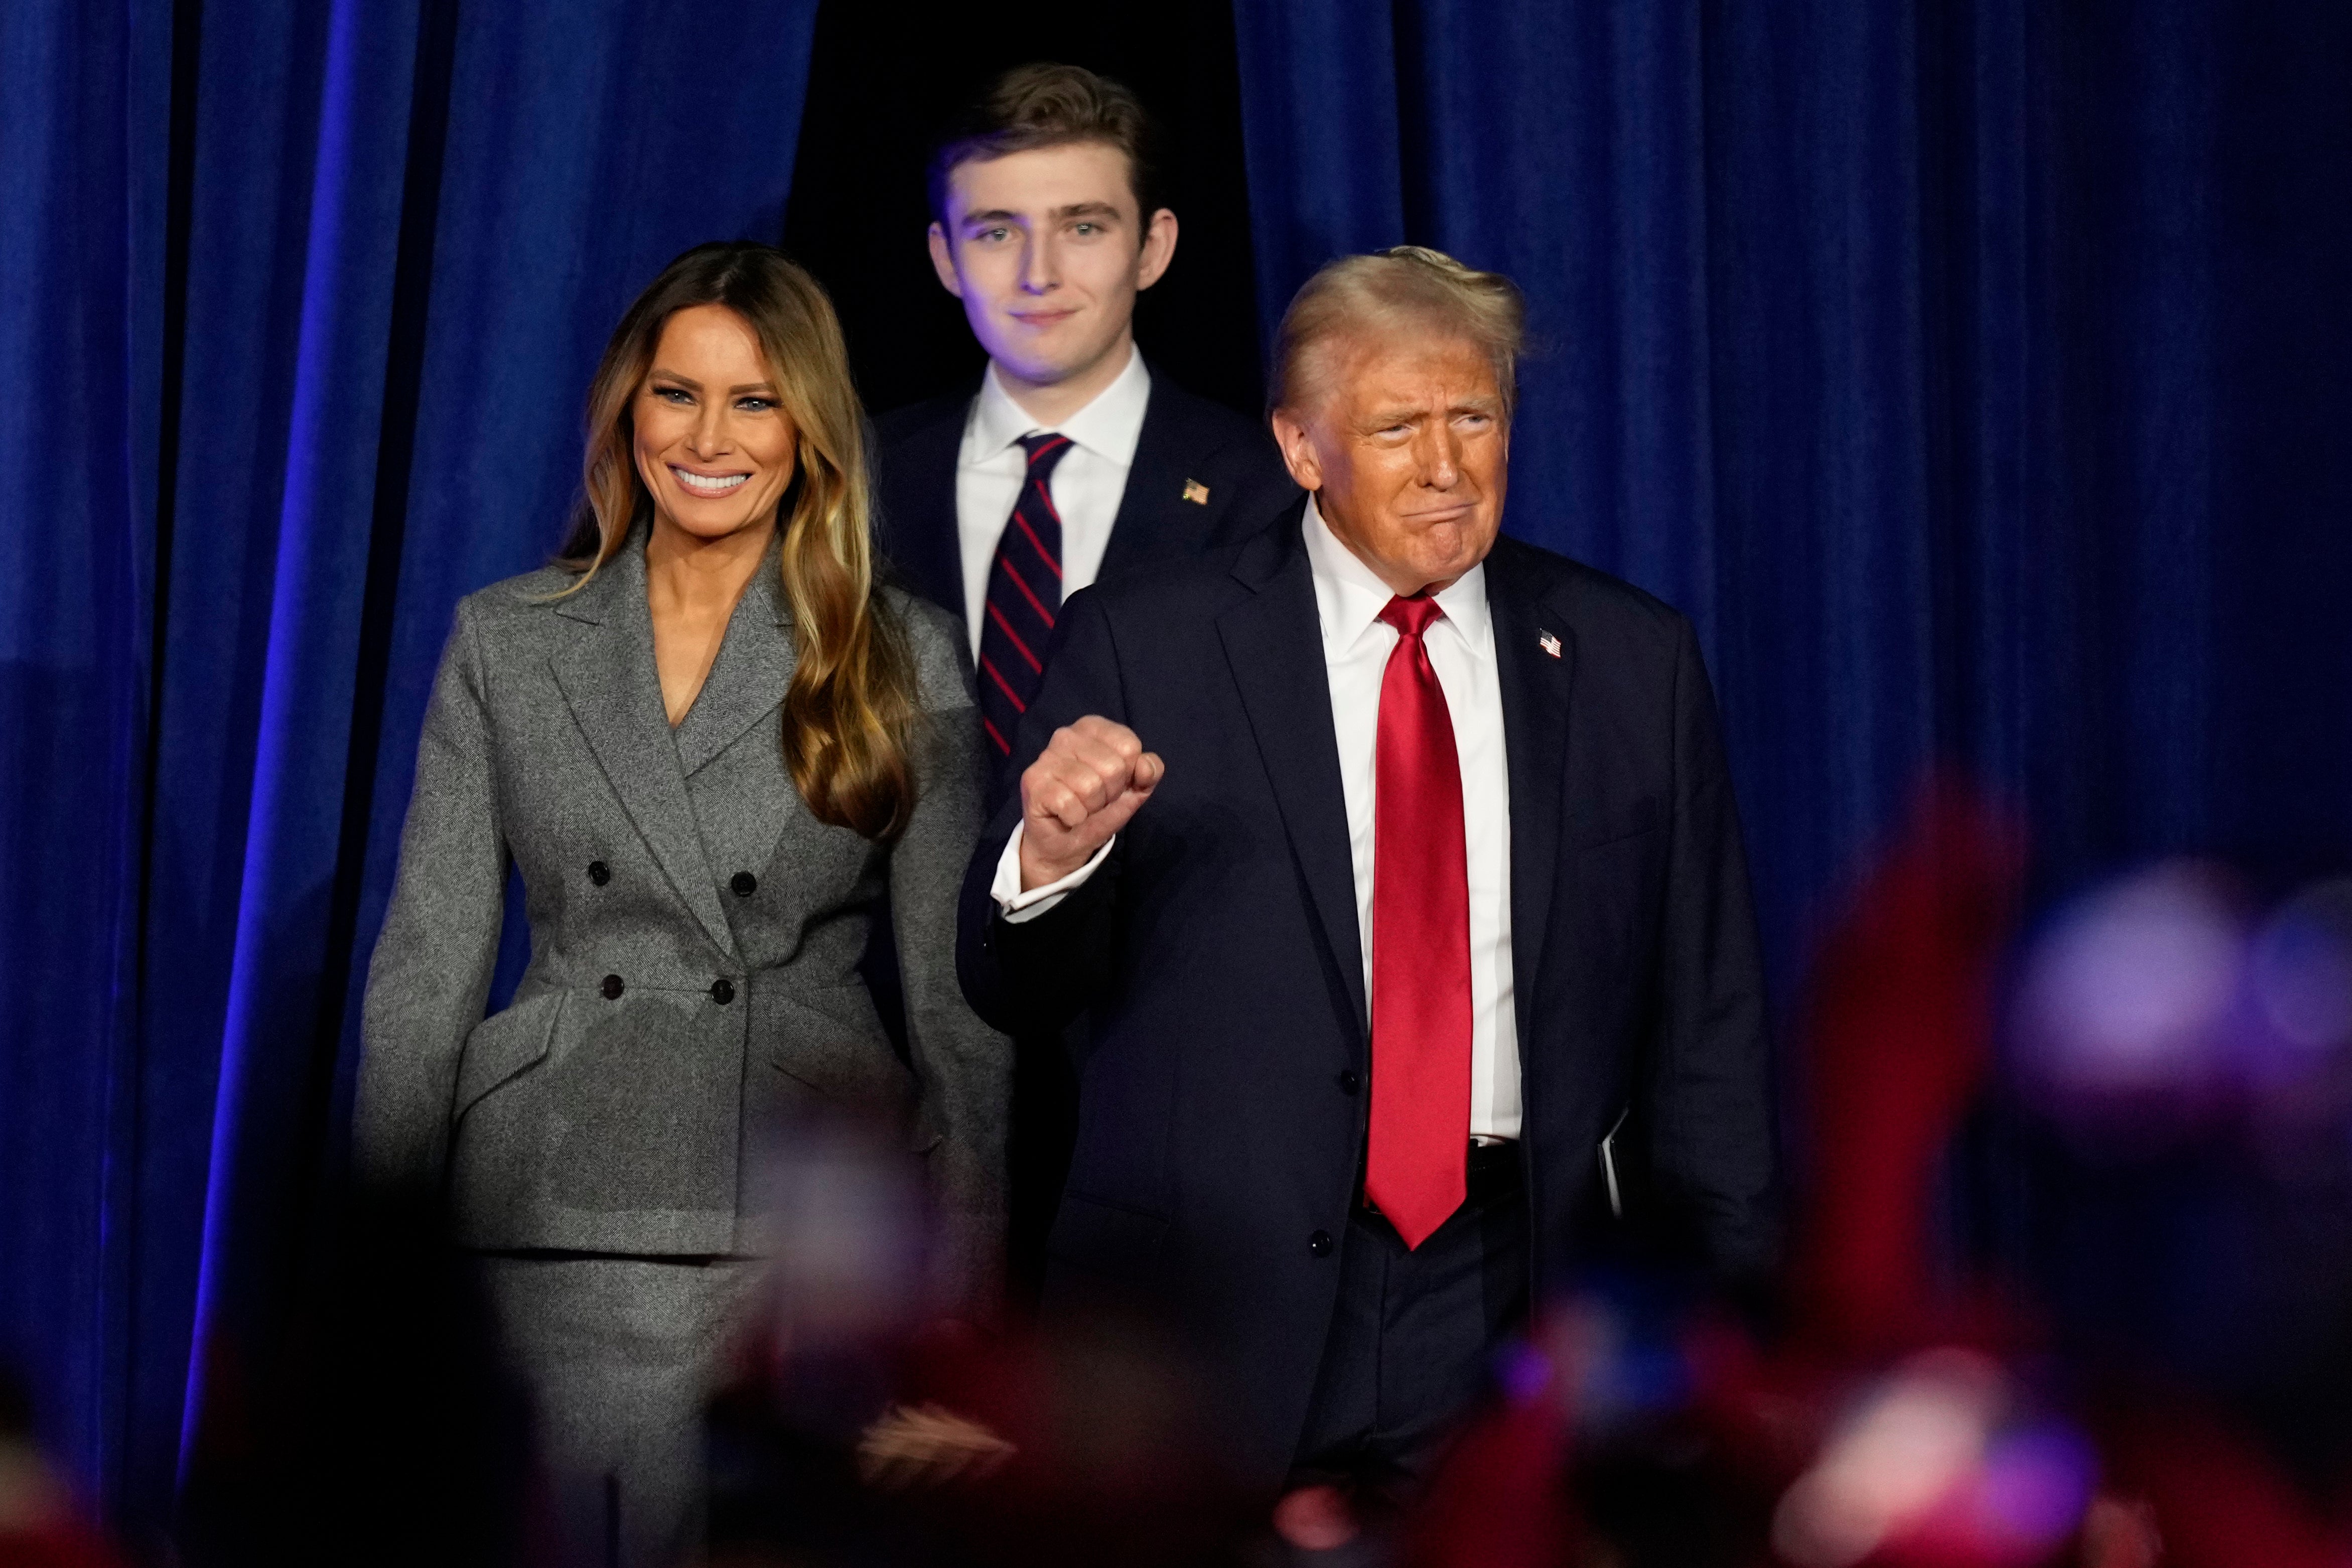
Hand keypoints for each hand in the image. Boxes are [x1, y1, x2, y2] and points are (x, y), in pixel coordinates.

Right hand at [1018, 716, 1163, 888]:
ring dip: (1091, 808)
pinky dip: (1075, 818)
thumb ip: (1149, 773)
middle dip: (1110, 794)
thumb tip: (1146, 766)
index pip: (1129, 746)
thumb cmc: (1097, 808)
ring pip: (1090, 787)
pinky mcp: (1033, 781)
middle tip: (1094, 800)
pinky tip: (1065, 815)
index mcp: (1093, 727)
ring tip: (1080, 807)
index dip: (1128, 775)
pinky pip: (1070, 805)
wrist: (1063, 842)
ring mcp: (1046, 757)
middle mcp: (1066, 735)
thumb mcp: (1133, 790)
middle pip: (1113, 767)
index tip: (1113, 784)